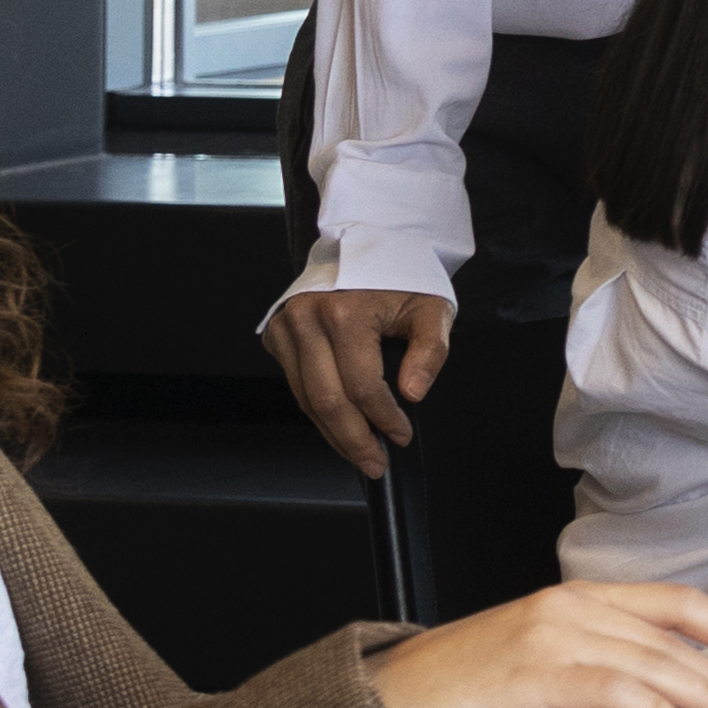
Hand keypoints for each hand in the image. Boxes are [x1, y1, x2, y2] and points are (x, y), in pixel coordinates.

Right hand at [267, 277, 458, 476]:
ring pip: (306, 398)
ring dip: (333, 433)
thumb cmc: (402, 275)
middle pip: (327, 400)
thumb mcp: (431, 308)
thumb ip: (430, 351)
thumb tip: (414, 393)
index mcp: (344, 311)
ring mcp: (285, 326)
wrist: (369, 244)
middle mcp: (307, 318)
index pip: (362, 385)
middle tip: (374, 463)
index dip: (383, 418)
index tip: (401, 436)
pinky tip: (339, 425)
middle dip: (352, 440)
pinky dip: (318, 410)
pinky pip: (296, 385)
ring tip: (359, 453)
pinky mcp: (276, 334)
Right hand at [367, 583, 707, 707]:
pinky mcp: (532, 674)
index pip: (671, 602)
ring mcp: (550, 637)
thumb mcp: (542, 658)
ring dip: (703, 694)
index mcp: (577, 598)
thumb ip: (598, 662)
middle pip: (669, 638)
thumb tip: (664, 691)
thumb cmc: (465, 683)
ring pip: (649, 661)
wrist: (392, 696)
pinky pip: (608, 689)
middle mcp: (570, 608)